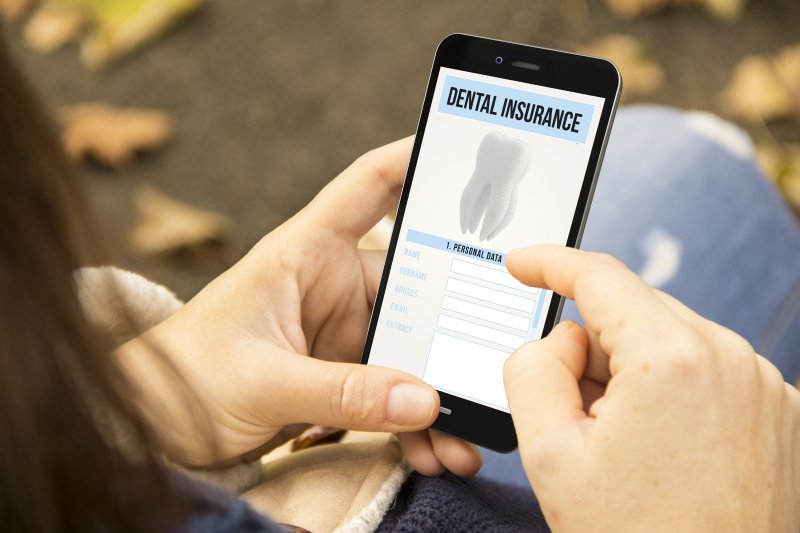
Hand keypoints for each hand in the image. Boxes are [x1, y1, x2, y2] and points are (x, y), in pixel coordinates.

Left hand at [118, 138, 480, 475]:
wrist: (153, 425)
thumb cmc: (185, 376)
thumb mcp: (260, 381)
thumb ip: (340, 392)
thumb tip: (423, 400)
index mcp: (306, 253)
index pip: (370, 186)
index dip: (417, 160)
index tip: (469, 151)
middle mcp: (333, 285)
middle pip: (417, 287)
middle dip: (454, 332)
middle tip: (492, 367)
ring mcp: (342, 333)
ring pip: (413, 350)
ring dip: (440, 395)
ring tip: (464, 442)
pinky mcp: (344, 375)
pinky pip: (395, 392)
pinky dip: (416, 423)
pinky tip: (434, 451)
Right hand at [503, 246, 799, 531]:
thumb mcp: (550, 454)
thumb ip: (532, 369)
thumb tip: (561, 340)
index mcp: (673, 358)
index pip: (599, 277)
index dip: (550, 264)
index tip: (523, 265)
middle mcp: (731, 358)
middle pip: (634, 314)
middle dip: (591, 347)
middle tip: (573, 415)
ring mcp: (763, 386)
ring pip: (669, 342)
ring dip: (631, 374)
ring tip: (623, 448)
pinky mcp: (778, 412)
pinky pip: (706, 372)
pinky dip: (670, 392)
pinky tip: (660, 451)